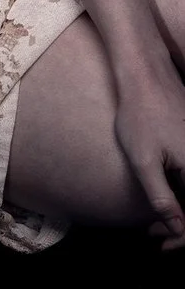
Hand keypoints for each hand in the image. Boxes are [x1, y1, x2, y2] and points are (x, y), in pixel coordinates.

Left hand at [114, 73, 184, 251]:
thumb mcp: (144, 160)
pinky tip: (167, 199)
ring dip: (184, 212)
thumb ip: (161, 196)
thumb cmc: (140, 115)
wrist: (146, 76)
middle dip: (184, 227)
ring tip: (156, 224)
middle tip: (157, 236)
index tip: (166, 244)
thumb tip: (177, 228)